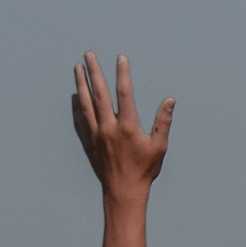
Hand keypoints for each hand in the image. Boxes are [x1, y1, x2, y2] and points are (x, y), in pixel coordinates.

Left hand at [71, 52, 174, 198]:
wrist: (123, 191)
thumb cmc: (144, 170)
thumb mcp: (159, 146)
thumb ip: (163, 121)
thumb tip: (170, 100)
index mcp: (127, 126)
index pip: (124, 93)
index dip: (123, 74)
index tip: (121, 58)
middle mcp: (109, 128)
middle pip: (99, 93)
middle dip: (94, 72)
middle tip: (88, 55)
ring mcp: (96, 134)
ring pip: (86, 103)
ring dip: (81, 84)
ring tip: (78, 68)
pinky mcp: (88, 142)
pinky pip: (80, 119)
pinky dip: (77, 105)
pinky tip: (75, 95)